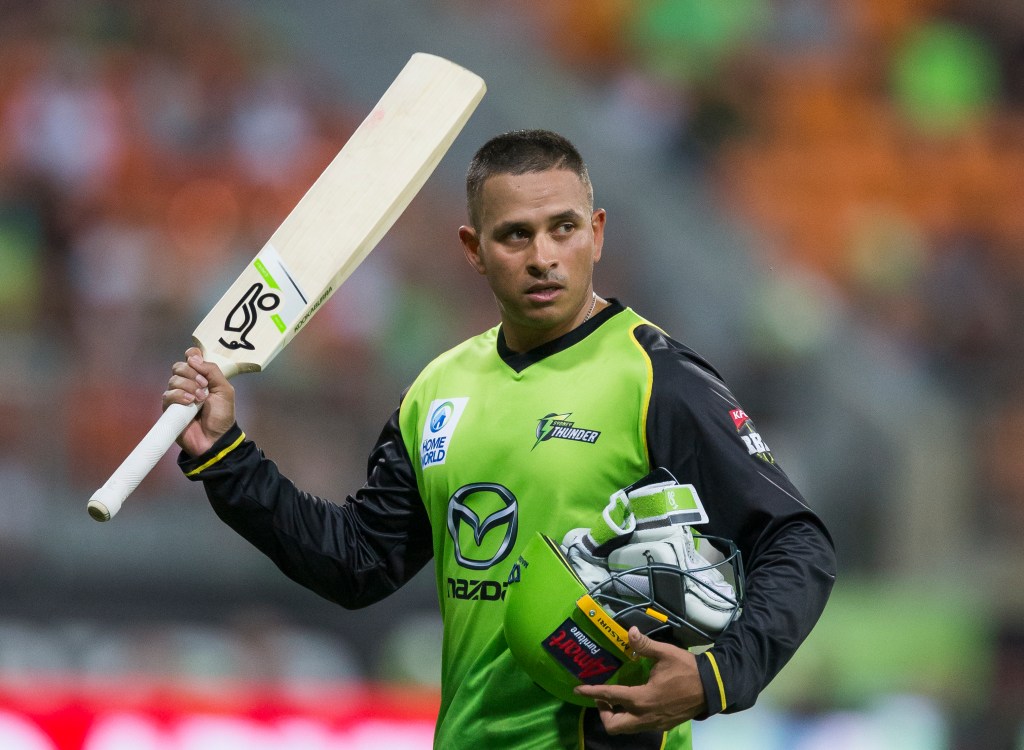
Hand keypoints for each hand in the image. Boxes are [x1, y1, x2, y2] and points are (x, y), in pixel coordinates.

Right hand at [163, 347, 235, 456]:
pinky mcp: (169, 408)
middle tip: (204, 386)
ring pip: (173, 380)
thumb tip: (193, 357)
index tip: (196, 360)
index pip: (191, 358)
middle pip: (179, 367)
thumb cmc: (222, 415)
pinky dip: (179, 396)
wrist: (216, 438)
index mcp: (202, 377)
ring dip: (188, 386)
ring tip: (200, 398)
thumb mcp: (225, 390)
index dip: (192, 356)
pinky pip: (168, 395)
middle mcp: (188, 383)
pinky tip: (190, 402)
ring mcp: (177, 396)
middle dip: (191, 374)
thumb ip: (212, 371)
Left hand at [574, 627, 706, 733]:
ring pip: (626, 729)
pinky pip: (638, 728)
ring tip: (616, 698)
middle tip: (603, 696)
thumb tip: (630, 632)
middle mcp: (644, 716)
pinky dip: (629, 718)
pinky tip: (633, 703)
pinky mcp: (662, 726)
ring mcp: (654, 724)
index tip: (578, 690)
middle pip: (613, 725)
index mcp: (642, 698)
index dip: (591, 692)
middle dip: (602, 712)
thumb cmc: (687, 671)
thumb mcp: (666, 654)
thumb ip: (645, 645)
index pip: (610, 696)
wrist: (712, 689)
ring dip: (616, 716)